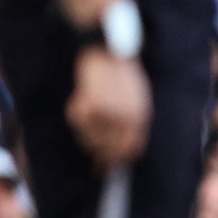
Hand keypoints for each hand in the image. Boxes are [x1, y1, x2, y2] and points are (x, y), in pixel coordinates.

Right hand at [67, 47, 152, 170]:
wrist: (107, 50)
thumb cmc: (119, 73)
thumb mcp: (134, 99)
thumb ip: (129, 123)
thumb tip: (120, 150)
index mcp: (142, 116)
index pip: (132, 149)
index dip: (118, 160)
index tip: (105, 166)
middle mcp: (129, 119)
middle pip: (109, 150)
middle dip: (98, 152)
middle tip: (90, 151)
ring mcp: (111, 114)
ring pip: (91, 138)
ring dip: (84, 131)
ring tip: (85, 110)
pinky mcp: (94, 106)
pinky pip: (78, 121)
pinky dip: (75, 112)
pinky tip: (80, 97)